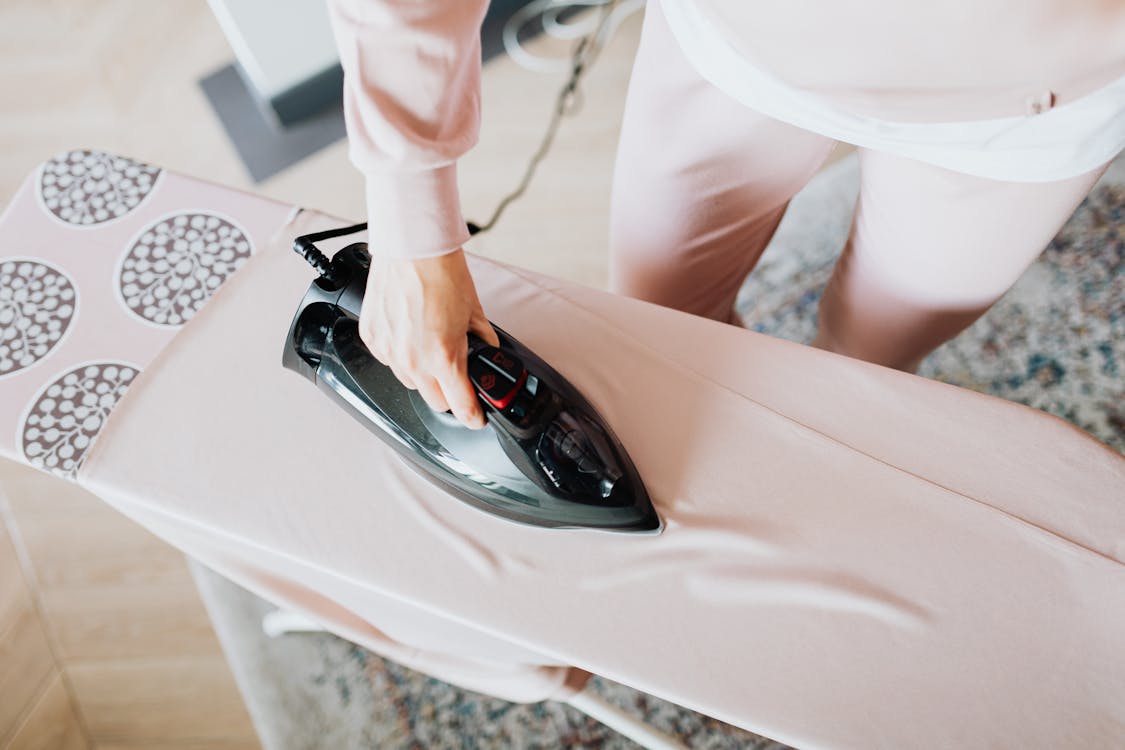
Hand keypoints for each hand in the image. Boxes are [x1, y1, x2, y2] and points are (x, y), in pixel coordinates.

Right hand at [358, 248, 499, 428]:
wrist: (412, 248)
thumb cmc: (442, 273)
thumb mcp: (475, 312)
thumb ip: (482, 340)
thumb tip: (487, 352)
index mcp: (444, 357)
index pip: (461, 406)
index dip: (473, 416)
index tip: (476, 417)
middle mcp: (413, 360)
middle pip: (434, 401)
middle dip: (448, 393)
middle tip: (455, 375)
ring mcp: (389, 351)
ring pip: (410, 382)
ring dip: (423, 374)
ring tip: (430, 345)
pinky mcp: (372, 338)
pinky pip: (388, 361)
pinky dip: (400, 354)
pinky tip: (410, 333)